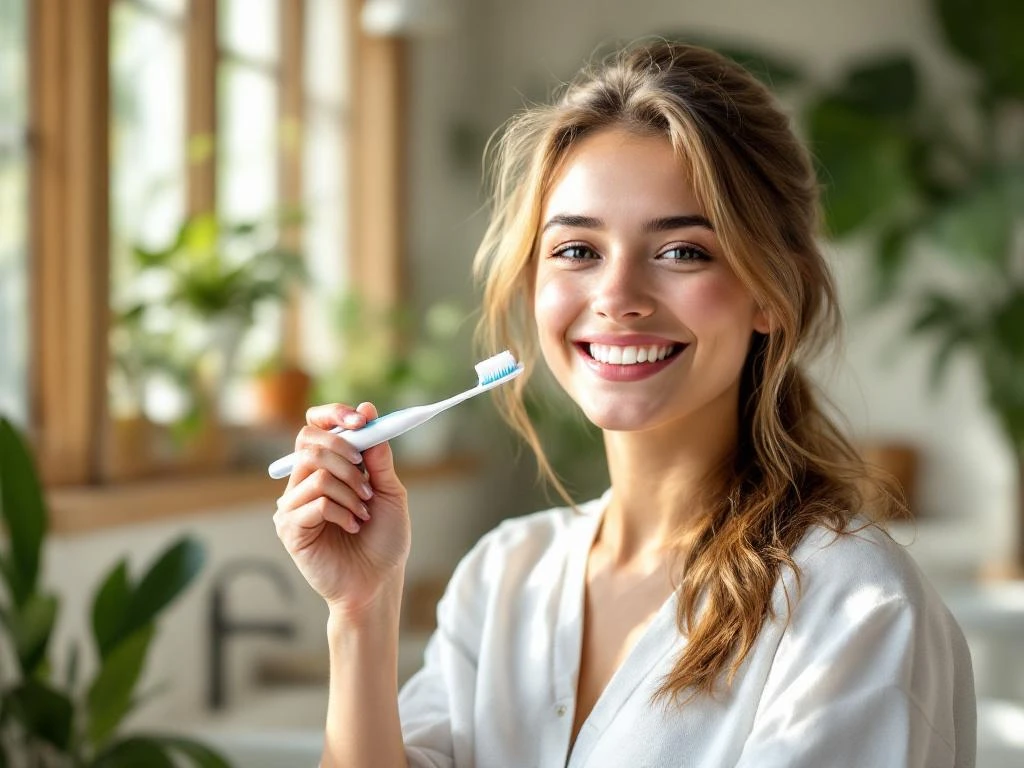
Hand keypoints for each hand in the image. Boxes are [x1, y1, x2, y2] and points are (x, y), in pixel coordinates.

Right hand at [274, 402, 410, 615]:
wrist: (377, 583)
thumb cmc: (383, 540)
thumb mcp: (389, 492)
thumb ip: (378, 457)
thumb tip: (367, 413)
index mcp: (326, 468)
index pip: (315, 427)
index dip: (333, 415)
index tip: (359, 419)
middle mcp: (304, 482)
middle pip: (309, 442)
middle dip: (345, 454)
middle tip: (367, 482)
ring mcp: (293, 504)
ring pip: (317, 472)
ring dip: (351, 490)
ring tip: (363, 513)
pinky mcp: (289, 528)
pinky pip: (315, 502)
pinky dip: (342, 512)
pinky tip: (352, 527)